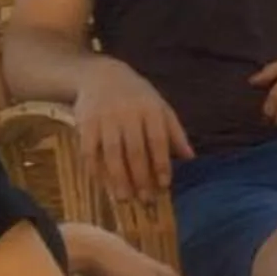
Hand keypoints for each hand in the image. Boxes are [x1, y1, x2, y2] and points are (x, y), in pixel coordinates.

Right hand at [75, 59, 191, 198]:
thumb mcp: (160, 107)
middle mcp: (128, 113)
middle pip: (135, 150)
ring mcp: (105, 117)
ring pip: (112, 153)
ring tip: (123, 199)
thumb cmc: (137, 97)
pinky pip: (90, 150)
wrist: (101, 75)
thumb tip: (191, 158)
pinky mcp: (86, 122)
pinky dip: (96, 169)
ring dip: (118, 178)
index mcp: (151, 109)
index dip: (161, 164)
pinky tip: (103, 184)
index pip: (158, 140)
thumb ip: (175, 132)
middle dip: (140, 177)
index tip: (164, 185)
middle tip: (145, 200)